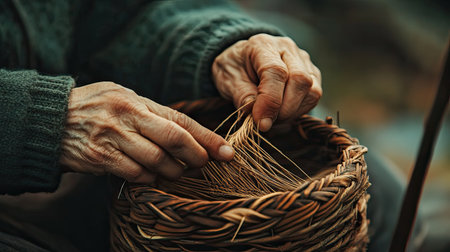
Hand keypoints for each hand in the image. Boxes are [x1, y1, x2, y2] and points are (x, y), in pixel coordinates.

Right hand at [60, 82, 233, 183]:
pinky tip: (150, 175)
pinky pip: (136, 175)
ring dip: (172, 171)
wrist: (50, 119)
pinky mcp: (101, 158)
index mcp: (137, 100)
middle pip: (174, 139)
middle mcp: (127, 117)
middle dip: (195, 156)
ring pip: (157, 161)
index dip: (207, 138)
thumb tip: (188, 132)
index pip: (181, 120)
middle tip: (203, 164)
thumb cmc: (94, 107)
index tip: (227, 153)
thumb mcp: (123, 97)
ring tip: (175, 170)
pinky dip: (149, 179)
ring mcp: (114, 138)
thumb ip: (152, 112)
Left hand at [212, 33, 321, 130]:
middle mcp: (287, 48)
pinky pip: (313, 97)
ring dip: (292, 113)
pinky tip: (282, 114)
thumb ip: (241, 96)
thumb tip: (256, 115)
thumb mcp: (227, 81)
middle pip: (299, 80)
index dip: (270, 101)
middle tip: (265, 123)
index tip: (261, 123)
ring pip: (311, 90)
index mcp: (263, 45)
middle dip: (283, 110)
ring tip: (272, 119)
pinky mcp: (312, 74)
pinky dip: (299, 111)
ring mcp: (303, 61)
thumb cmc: (234, 70)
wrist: (241, 63)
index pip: (275, 71)